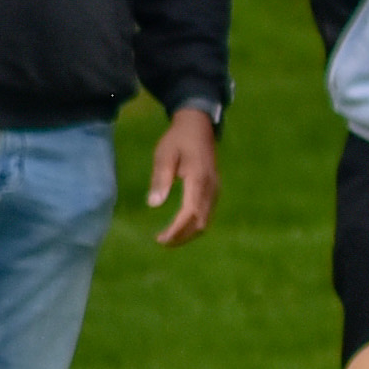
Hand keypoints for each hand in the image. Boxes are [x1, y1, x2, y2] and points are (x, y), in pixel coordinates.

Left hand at [148, 108, 218, 246]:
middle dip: (182, 236)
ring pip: (206, 220)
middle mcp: (211, 189)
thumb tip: (154, 205)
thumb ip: (160, 179)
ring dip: (189, 233)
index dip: (177, 230)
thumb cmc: (178, 139)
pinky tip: (181, 225)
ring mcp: (215, 190)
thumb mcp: (164, 155)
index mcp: (199, 180)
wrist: (198, 127)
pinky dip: (194, 224)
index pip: (190, 213)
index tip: (161, 239)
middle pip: (200, 222)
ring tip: (170, 237)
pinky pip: (207, 213)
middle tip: (162, 242)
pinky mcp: (214, 190)